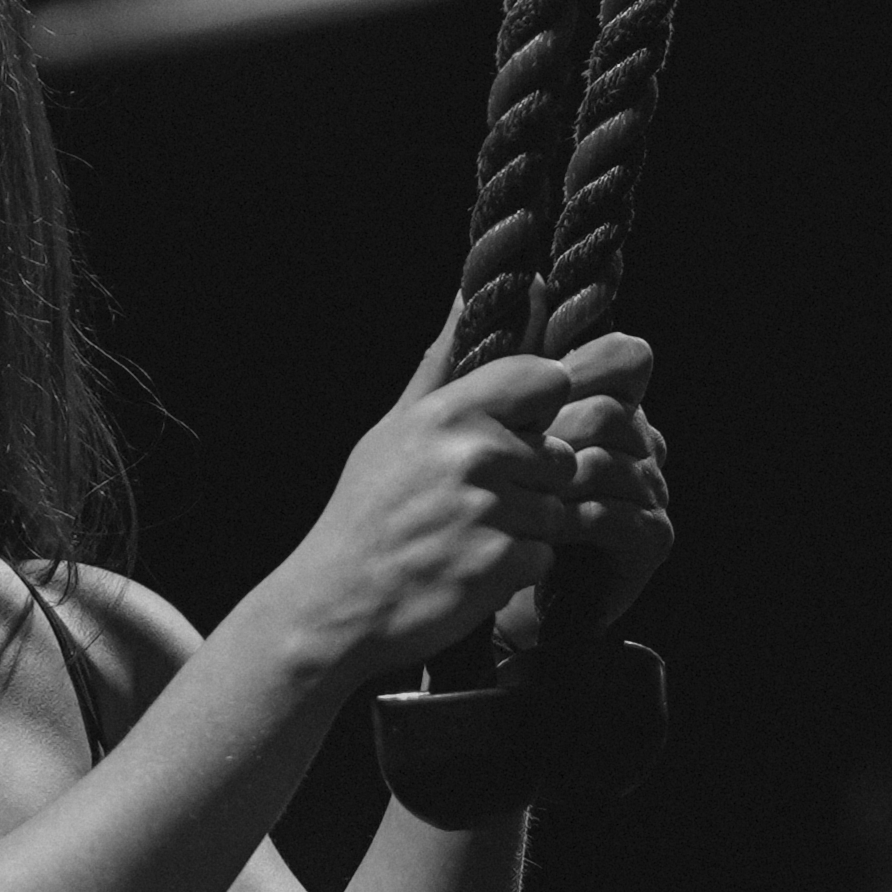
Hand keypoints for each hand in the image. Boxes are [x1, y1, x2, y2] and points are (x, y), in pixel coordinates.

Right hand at [286, 304, 583, 679]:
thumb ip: (442, 362)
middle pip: (558, 454)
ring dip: (522, 530)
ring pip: (556, 509)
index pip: (549, 380)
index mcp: (449, 412)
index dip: (536, 413)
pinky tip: (466, 571)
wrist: (333, 605)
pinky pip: (545, 557)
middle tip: (468, 508)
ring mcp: (489, 510)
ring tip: (463, 541)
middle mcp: (473, 453)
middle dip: (528, 484)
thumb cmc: (367, 514)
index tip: (503, 439)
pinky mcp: (501, 563)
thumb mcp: (394, 430)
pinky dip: (514, 570)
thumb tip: (468, 286)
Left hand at [495, 329, 672, 645]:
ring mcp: (649, 488)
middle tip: (513, 454)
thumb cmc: (475, 503)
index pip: (623, 357)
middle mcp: (637, 439)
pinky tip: (548, 531)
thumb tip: (518, 283)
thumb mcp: (469, 427)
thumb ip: (489, 360)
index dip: (580, 368)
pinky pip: (625, 514)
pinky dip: (581, 520)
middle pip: (615, 407)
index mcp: (604, 401)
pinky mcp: (651, 539)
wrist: (483, 590)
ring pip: (617, 459)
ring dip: (561, 477)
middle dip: (558, 429)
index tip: (529, 393)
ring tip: (520, 495)